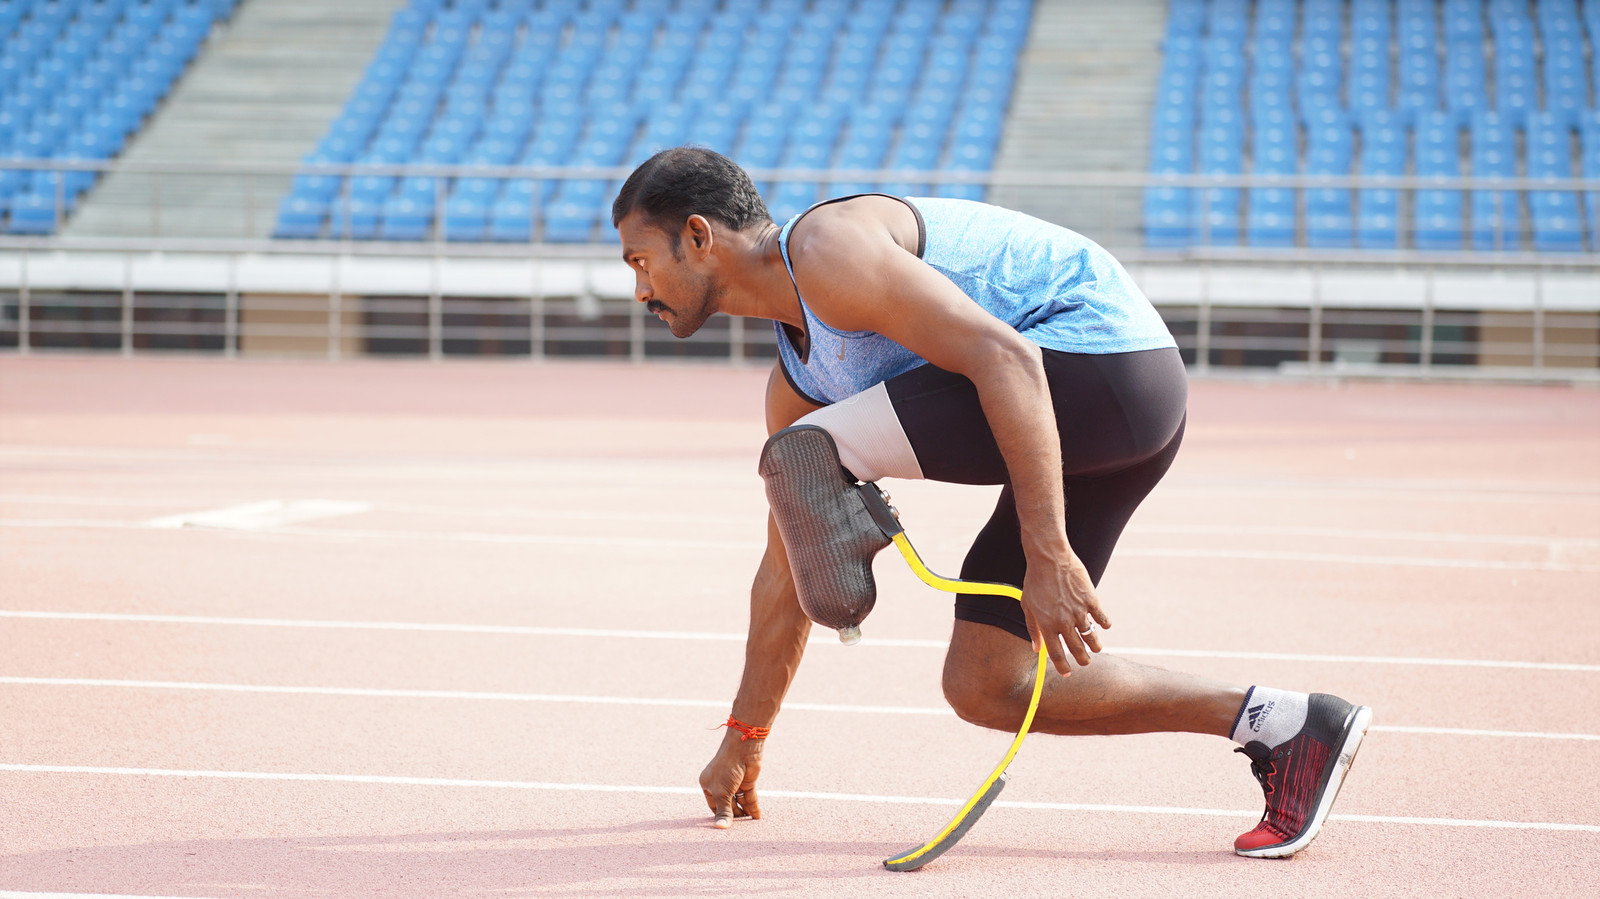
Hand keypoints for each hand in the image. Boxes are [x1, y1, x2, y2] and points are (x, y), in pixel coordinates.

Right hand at [699, 729, 763, 828]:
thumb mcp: (722, 793)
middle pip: (727, 805)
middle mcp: (721, 784)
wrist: (743, 749)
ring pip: (739, 802)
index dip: (720, 816)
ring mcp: (735, 783)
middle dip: (733, 815)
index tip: (726, 828)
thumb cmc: (726, 768)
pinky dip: (753, 807)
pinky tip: (756, 817)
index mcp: (708, 784)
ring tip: (748, 826)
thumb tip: (720, 828)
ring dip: (744, 813)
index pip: (714, 805)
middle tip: (739, 829)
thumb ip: (723, 811)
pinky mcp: (748, 782)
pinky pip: (750, 798)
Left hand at [1020, 550, 1111, 675]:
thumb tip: (1036, 649)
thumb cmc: (1035, 581)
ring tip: (1096, 649)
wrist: (1049, 557)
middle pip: (1076, 649)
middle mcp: (1064, 621)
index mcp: (1047, 625)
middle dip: (1082, 659)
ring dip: (1095, 645)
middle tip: (1085, 662)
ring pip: (1091, 636)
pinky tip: (1104, 626)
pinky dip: (1104, 624)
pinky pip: (1101, 617)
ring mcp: (1079, 611)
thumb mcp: (1027, 605)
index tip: (1068, 673)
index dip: (1063, 667)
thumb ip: (1033, 628)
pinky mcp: (1091, 599)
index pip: (1057, 654)